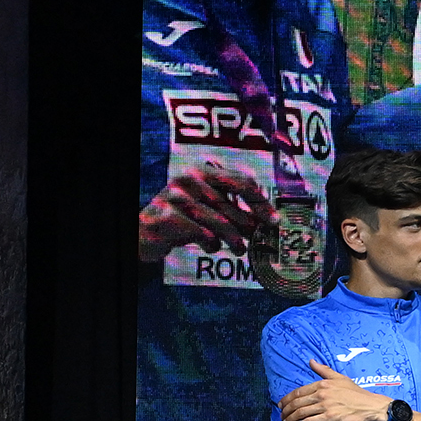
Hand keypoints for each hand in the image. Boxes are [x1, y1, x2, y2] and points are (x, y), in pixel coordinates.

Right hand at [138, 162, 272, 258]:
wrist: (146, 230)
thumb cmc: (184, 218)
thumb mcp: (207, 206)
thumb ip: (232, 207)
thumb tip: (266, 221)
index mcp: (203, 172)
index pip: (241, 181)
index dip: (261, 202)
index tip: (274, 220)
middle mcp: (189, 179)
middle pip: (232, 205)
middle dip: (249, 226)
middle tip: (259, 239)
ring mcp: (176, 197)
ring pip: (219, 222)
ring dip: (234, 239)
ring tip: (240, 249)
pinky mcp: (167, 217)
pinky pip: (202, 234)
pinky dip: (211, 244)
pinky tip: (211, 246)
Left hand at [280, 361, 394, 420]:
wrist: (371, 406)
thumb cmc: (357, 393)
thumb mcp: (340, 378)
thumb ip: (324, 370)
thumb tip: (311, 361)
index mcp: (323, 383)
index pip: (299, 391)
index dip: (287, 399)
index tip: (281, 404)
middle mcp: (322, 394)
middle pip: (297, 402)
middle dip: (286, 410)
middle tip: (281, 416)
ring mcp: (325, 406)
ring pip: (301, 412)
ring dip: (290, 419)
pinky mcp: (330, 418)